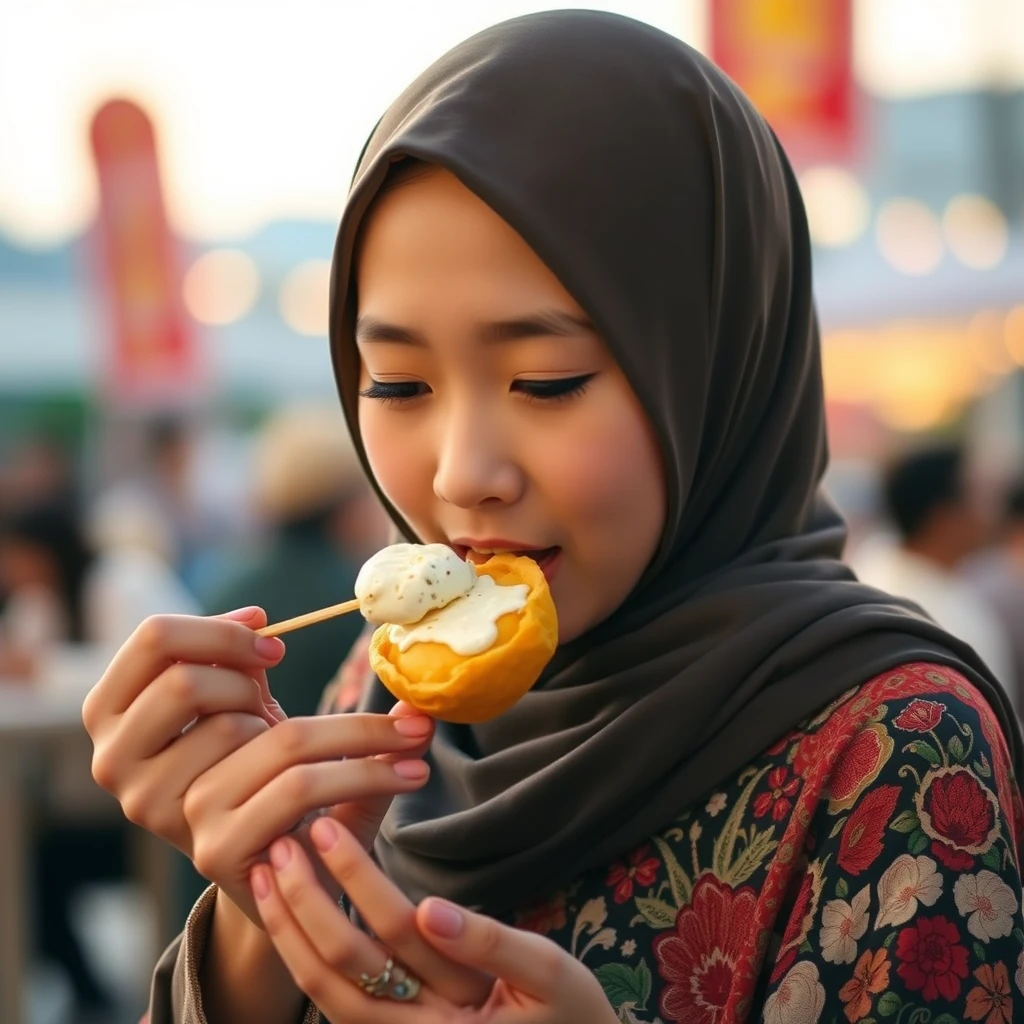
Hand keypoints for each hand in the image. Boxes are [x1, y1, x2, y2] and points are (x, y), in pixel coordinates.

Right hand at [83, 608, 434, 921]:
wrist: (285, 867)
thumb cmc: (266, 772)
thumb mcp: (251, 710)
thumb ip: (255, 669)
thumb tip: (278, 626)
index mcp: (115, 715)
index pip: (153, 639)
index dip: (220, 629)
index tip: (273, 645)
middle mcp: (119, 765)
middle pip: (196, 683)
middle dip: (258, 677)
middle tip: (301, 695)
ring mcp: (163, 811)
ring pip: (265, 734)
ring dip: (342, 730)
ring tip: (371, 743)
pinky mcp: (214, 849)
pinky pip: (300, 784)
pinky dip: (366, 767)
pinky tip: (406, 769)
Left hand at [251, 816, 616, 1021]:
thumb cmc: (572, 1015)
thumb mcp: (551, 974)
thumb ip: (492, 944)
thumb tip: (430, 907)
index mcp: (455, 1014)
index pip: (393, 934)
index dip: (356, 876)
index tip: (328, 825)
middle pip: (344, 966)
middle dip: (306, 900)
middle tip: (284, 839)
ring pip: (326, 991)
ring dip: (290, 931)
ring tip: (266, 874)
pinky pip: (334, 1001)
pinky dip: (304, 954)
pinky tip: (288, 914)